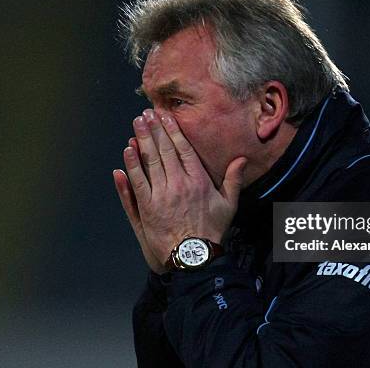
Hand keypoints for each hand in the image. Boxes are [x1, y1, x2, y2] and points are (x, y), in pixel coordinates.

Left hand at [113, 109, 246, 270]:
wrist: (195, 257)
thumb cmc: (212, 232)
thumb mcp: (229, 205)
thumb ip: (234, 180)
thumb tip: (241, 159)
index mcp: (199, 180)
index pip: (184, 149)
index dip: (173, 131)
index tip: (165, 116)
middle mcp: (179, 183)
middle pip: (164, 150)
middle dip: (155, 129)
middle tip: (146, 113)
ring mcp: (162, 194)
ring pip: (150, 161)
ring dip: (142, 140)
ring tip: (137, 123)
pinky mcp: (148, 206)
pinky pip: (138, 181)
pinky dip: (132, 165)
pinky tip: (128, 150)